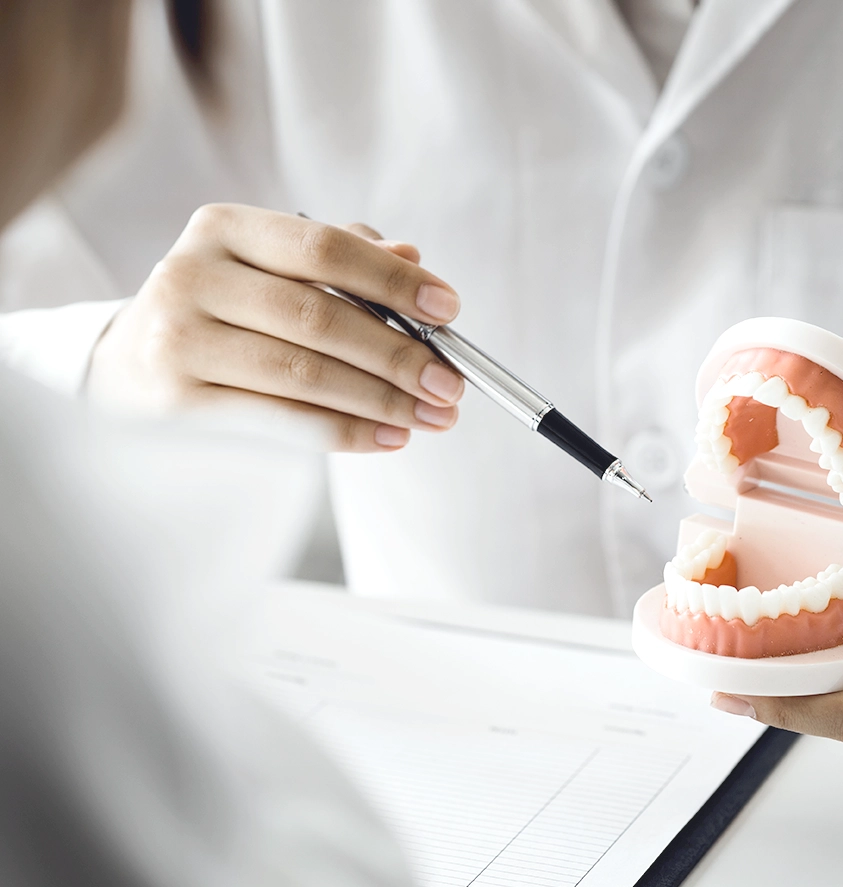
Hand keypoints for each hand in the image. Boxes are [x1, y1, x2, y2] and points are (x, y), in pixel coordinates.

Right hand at [87, 205, 464, 450]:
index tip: (448, 309)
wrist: (126, 366)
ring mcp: (181, 340)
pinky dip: (345, 431)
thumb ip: (336, 258)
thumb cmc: (218, 312)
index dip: (393, 279)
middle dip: (399, 355)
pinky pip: (282, 420)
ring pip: (304, 374)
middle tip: (451, 382)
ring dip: (381, 400)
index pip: (324, 246)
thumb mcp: (264, 267)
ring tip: (431, 416)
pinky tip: (389, 435)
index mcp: (224, 228)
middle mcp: (194, 276)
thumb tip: (413, 254)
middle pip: (320, 317)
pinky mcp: (181, 400)